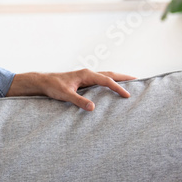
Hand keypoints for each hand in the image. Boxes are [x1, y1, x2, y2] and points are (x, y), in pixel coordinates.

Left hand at [8, 69, 133, 110]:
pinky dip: (109, 82)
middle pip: (110, 74)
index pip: (106, 80)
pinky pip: (100, 80)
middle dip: (123, 77)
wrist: (43, 82)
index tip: (127, 95)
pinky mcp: (83, 80)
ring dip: (117, 78)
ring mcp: (86, 76)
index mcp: (86, 74)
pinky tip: (112, 87)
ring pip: (106, 76)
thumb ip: (78, 101)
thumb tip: (93, 107)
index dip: (117, 87)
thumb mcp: (65, 95)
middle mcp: (88, 73)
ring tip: (130, 82)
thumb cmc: (52, 86)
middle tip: (138, 80)